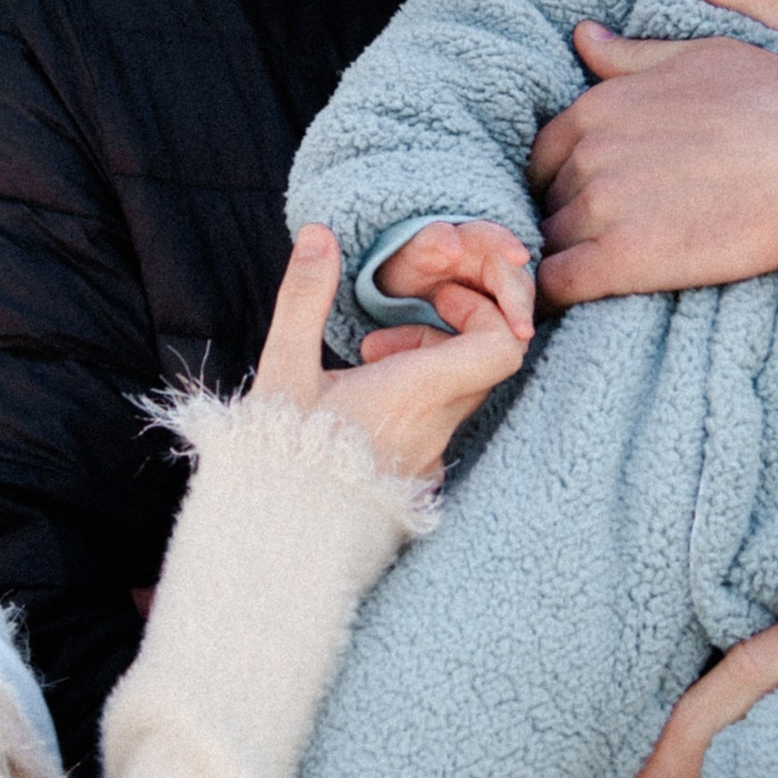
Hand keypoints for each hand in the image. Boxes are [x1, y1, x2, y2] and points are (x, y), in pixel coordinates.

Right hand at [252, 225, 524, 482]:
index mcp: (416, 394)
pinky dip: (416, 399)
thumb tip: (319, 233)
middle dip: (445, 332)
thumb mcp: (285, 369)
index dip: (484, 309)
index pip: (501, 345)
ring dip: (425, 365)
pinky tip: (362, 403)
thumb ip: (305, 296)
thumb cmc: (280, 457)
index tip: (435, 297)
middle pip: (482, 364)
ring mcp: (430, 460)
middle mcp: (437, 429)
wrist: (276, 545)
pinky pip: (439, 425)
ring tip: (367, 363)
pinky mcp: (416, 481)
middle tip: (385, 332)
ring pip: (459, 394)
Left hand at [529, 25, 777, 305]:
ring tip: (597, 276)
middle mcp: (589, 152)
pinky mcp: (620, 260)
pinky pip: (556, 285)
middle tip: (608, 241)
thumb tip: (582, 36)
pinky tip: (575, 305)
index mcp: (600, 104)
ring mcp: (601, 206)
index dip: (566, 179)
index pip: (546, 152)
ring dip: (566, 258)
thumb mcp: (702, 58)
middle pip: (548, 198)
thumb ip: (633, 56)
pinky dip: (555, 296)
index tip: (595, 200)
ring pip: (549, 242)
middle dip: (568, 218)